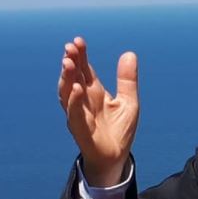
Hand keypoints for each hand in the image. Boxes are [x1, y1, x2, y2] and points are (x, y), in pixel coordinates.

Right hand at [58, 36, 138, 186]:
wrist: (116, 157)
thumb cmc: (119, 130)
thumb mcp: (129, 101)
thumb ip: (127, 80)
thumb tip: (129, 53)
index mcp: (95, 93)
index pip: (85, 70)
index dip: (81, 56)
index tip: (78, 41)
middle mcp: (83, 101)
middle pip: (74, 77)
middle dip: (71, 62)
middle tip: (70, 46)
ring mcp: (79, 114)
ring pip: (68, 93)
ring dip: (67, 78)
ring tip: (68, 62)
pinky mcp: (81, 129)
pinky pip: (74, 114)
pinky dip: (74, 101)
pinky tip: (77, 87)